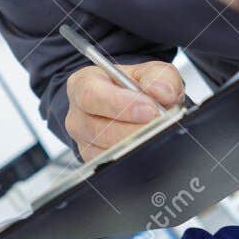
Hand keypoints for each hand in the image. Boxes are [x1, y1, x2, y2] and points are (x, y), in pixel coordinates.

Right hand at [65, 59, 183, 161]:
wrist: (135, 105)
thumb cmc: (135, 87)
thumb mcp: (149, 72)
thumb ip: (157, 76)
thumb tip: (161, 91)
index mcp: (83, 84)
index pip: (91, 95)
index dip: (120, 103)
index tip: (150, 109)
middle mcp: (77, 115)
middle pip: (97, 129)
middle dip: (133, 129)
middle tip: (160, 125)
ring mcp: (84, 141)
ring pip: (106, 151)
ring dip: (136, 144)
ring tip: (159, 134)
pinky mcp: (94, 161)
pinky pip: (113, 166)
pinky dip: (135, 158)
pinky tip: (150, 147)